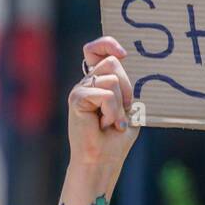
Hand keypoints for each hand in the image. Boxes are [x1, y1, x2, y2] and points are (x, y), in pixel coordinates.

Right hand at [67, 36, 139, 170]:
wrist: (102, 160)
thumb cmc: (116, 138)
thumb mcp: (127, 108)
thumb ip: (124, 86)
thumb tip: (123, 60)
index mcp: (98, 82)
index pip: (95, 49)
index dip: (107, 44)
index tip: (123, 53)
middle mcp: (87, 82)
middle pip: (113, 63)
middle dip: (126, 89)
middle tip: (121, 113)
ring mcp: (80, 89)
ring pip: (112, 79)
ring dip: (120, 105)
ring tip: (111, 122)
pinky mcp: (76, 98)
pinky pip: (106, 94)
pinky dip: (112, 112)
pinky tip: (105, 125)